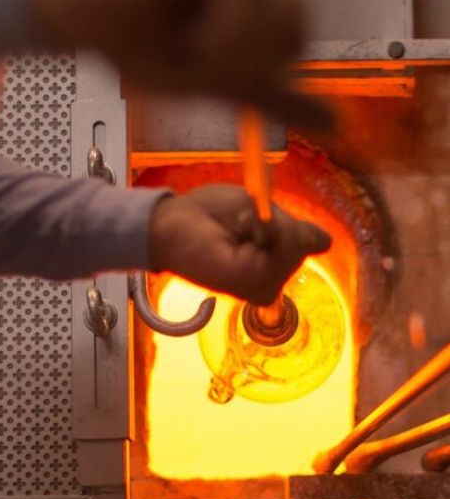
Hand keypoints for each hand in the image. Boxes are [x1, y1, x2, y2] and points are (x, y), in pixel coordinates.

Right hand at [33, 0, 332, 133]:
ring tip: (180, 44)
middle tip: (187, 56)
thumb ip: (273, 94)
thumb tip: (335, 124)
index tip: (197, 57)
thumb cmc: (133, 37)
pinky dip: (215, 37)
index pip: (299, 34)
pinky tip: (180, 34)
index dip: (252, 67)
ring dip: (225, 53)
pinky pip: (245, 1)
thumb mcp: (216, 77)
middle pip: (294, 26)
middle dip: (240, 62)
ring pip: (274, 14)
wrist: (70, 11)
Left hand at [147, 185, 331, 304]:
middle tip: (237, 226)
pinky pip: (285, 246)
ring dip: (266, 224)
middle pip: (306, 242)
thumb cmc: (208, 217)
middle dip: (276, 221)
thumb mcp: (260, 213)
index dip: (290, 223)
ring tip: (234, 231)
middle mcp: (272, 279)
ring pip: (296, 245)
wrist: (172, 224)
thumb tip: (326, 244)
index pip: (314, 242)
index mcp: (272, 263)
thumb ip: (294, 230)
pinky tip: (237, 236)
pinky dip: (264, 228)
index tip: (251, 221)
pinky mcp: (256, 285)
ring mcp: (265, 285)